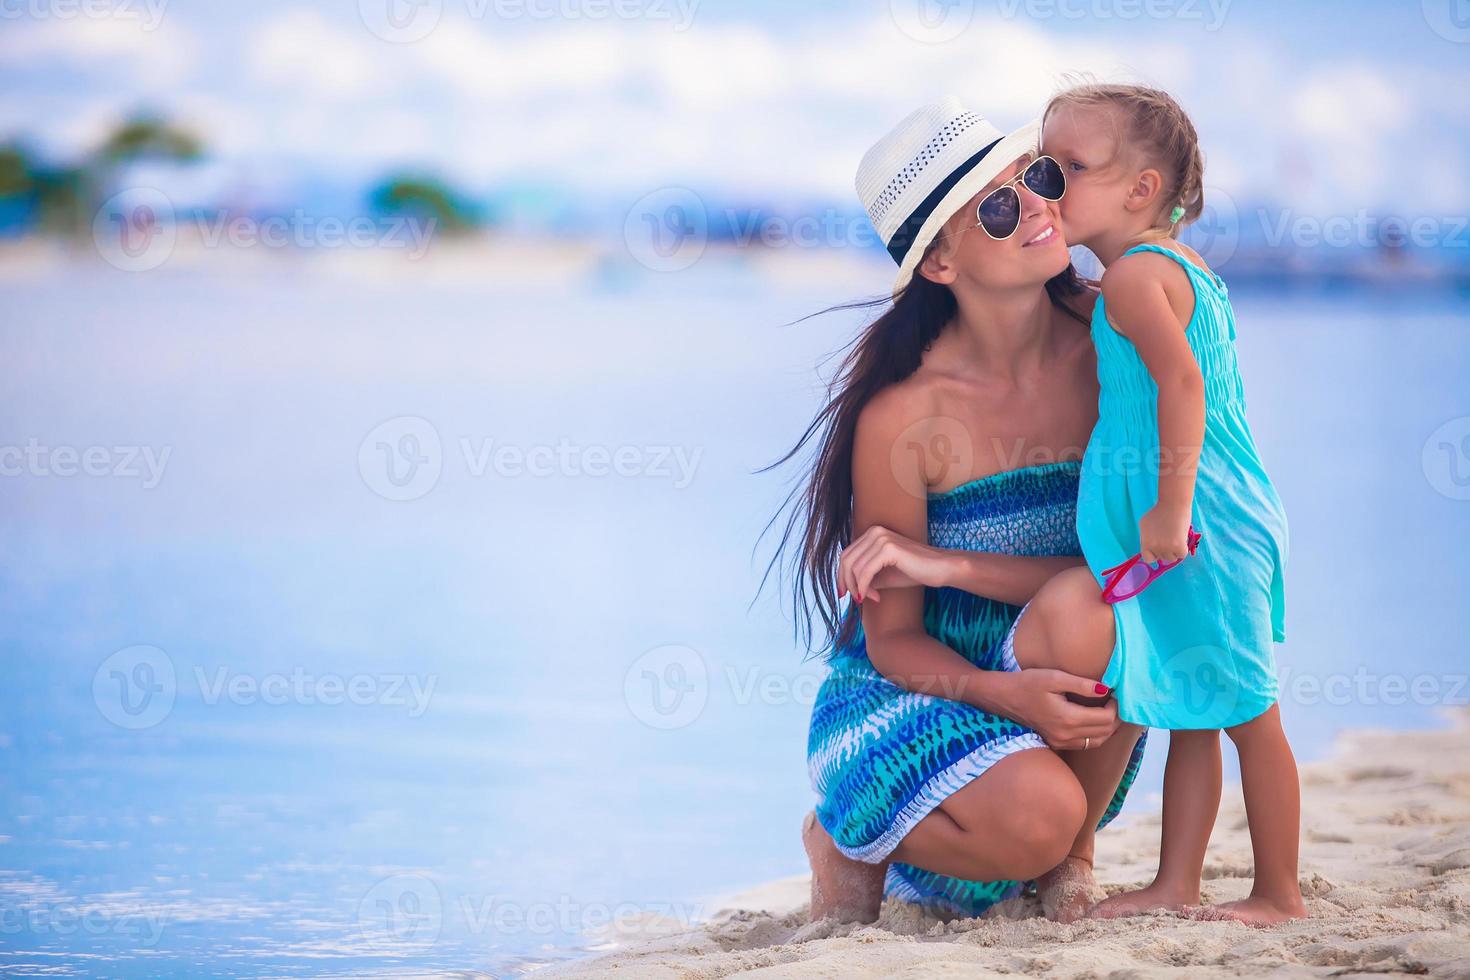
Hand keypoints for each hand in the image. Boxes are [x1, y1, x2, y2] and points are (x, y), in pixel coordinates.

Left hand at [837, 525, 956, 602]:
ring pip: (854, 568)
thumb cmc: (914, 571)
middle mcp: (874, 532)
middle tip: (856, 600)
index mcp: (872, 533)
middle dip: (847, 583)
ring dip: (860, 588)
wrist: (940, 568)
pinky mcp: (888, 549)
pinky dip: (866, 588)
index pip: (846, 555)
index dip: (843, 576)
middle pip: (846, 560)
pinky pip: (866, 573)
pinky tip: (876, 598)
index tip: (847, 594)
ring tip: (873, 598)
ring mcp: (881, 538)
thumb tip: (846, 587)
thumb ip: (864, 576)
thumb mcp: (883, 575)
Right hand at [1002, 668, 1119, 750]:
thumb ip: (1082, 684)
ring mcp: (1060, 742)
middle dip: (1115, 718)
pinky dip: (1095, 735)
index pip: (1105, 719)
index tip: (1115, 693)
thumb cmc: (1027, 683)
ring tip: (1110, 711)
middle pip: (1104, 732)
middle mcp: (1066, 735)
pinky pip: (1084, 744)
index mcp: (1067, 718)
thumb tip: (1106, 689)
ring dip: (1108, 728)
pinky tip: (1095, 721)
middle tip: (1117, 702)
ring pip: (1096, 742)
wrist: (1004, 697)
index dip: (1116, 706)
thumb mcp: (1055, 677)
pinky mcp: (1056, 743)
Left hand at [1137, 502, 1191, 564]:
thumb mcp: (1144, 524)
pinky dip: (1183, 549)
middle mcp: (1155, 547)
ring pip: (1172, 558)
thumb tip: (1149, 546)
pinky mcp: (1179, 547)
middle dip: (1165, 550)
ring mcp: (1167, 548)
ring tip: (1175, 538)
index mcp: (1145, 542)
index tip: (1158, 549)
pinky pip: (1181, 555)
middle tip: (1169, 539)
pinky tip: (1181, 539)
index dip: (1154, 554)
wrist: (1173, 505)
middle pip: (1161, 558)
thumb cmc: (1158, 512)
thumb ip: (1146, 537)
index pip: (1148, 559)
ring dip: (1174, 551)